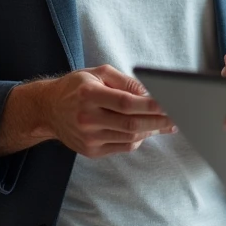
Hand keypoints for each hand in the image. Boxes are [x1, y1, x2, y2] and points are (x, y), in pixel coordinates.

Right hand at [43, 65, 175, 158]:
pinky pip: (122, 146)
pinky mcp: (90, 151)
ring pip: (129, 137)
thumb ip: (125, 82)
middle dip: (158, 121)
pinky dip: (138, 138)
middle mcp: (87, 118)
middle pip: (131, 123)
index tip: (169, 104)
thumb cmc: (76, 87)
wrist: (48, 109)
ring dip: (151, 130)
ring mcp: (88, 138)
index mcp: (88, 95)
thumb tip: (150, 93)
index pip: (125, 103)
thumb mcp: (98, 74)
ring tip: (166, 123)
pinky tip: (145, 129)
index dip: (150, 105)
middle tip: (177, 117)